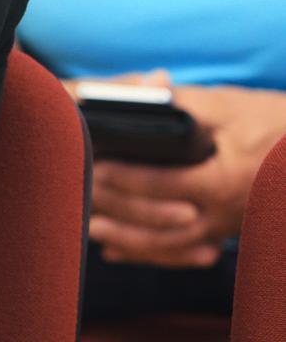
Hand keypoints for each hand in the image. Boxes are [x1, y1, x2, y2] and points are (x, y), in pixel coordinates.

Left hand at [87, 82, 285, 267]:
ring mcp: (226, 227)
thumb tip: (138, 94)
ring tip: (92, 230)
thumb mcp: (225, 106)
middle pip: (161, 225)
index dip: (125, 177)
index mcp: (221, 182)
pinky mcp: (225, 230)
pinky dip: (149, 252)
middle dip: (119, 216)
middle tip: (80, 204)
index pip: (163, 185)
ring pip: (170, 246)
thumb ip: (179, 104)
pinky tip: (118, 250)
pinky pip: (182, 250)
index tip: (93, 167)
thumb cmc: (270, 121)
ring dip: (129, 242)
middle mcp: (223, 213)